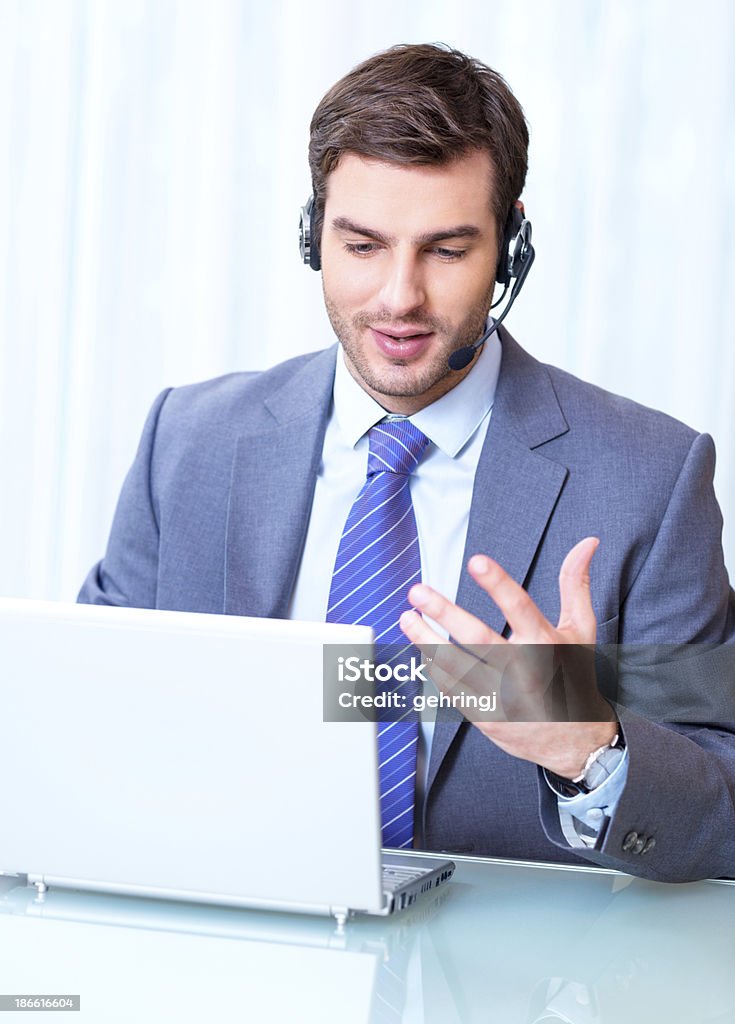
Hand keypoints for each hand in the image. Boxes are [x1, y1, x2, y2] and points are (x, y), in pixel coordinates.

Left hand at [399, 537, 616, 778]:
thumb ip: (576, 584)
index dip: (498, 584)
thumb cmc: (574, 674)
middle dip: (445, 613)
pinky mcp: (488, 717)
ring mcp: (504, 697)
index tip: (476, 561)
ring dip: (427, 641)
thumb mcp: (581, 629)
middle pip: (479, 638)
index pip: (521, 607)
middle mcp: (525, 670)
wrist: (576, 741)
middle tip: (418, 592)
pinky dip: (435, 670)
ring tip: (407, 618)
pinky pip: (453, 691)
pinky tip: (421, 649)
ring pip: (458, 666)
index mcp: (547, 644)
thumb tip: (587, 542)